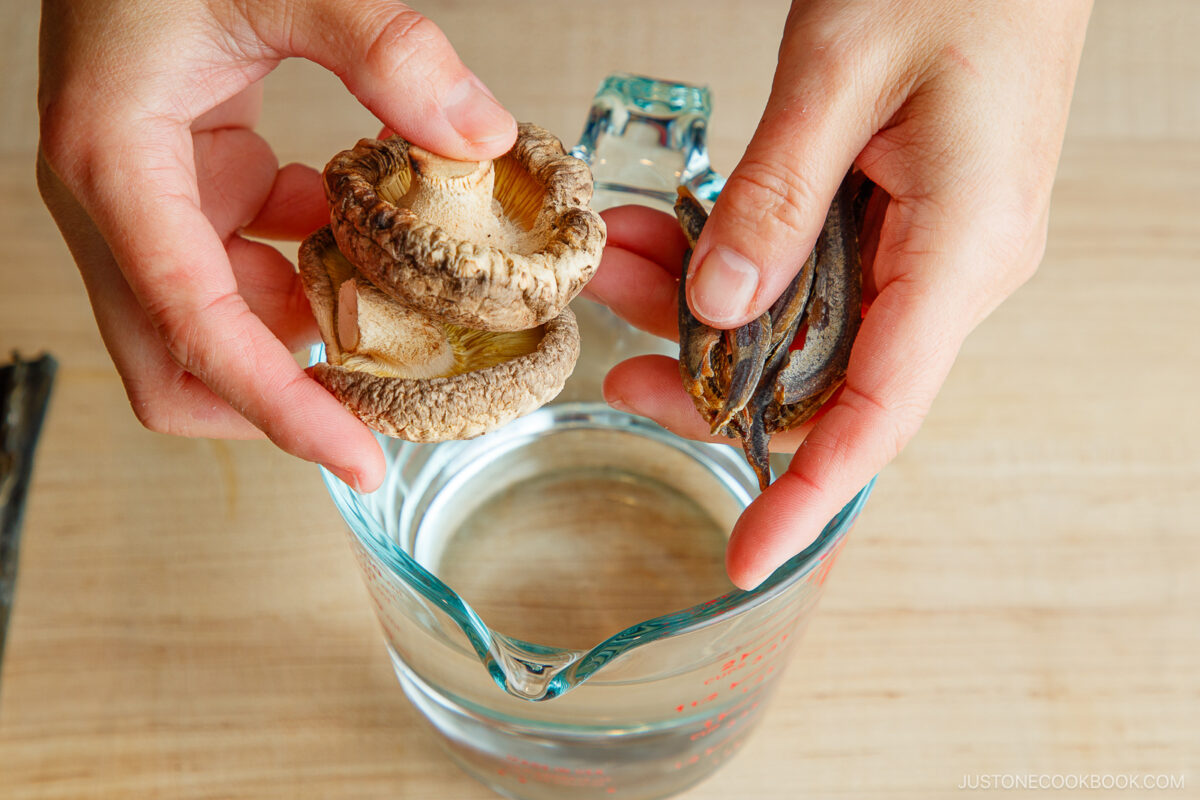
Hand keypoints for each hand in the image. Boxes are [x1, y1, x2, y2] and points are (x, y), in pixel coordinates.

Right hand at [36, 0, 516, 489]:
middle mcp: (117, 202)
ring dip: (303, 331)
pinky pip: (244, 262)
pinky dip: (307, 267)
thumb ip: (381, 46)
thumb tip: (477, 133)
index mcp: (115, 166)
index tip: (357, 457)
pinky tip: (362, 228)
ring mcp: (148, 198)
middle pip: (178, 364)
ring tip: (400, 318)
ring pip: (216, 322)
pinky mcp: (187, 181)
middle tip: (383, 409)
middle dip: (274, 401)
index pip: (194, 328)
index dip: (277, 406)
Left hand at [586, 0, 1092, 587]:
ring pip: (802, 324)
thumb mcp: (841, 77)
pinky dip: (735, 259)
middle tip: (615, 345)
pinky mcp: (901, 219)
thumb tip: (723, 309)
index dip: (806, 495)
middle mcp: (952, 268)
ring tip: (619, 255)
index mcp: (959, 250)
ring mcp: (929, 248)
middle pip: (819, 377)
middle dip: (707, 373)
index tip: (744, 555)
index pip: (878, 415)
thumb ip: (775, 200)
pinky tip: (670, 230)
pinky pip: (809, 271)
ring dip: (704, 304)